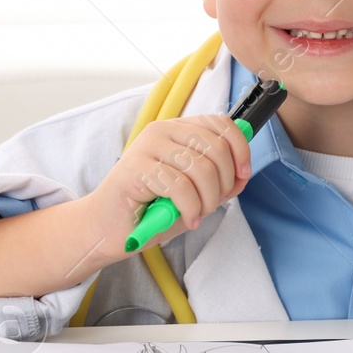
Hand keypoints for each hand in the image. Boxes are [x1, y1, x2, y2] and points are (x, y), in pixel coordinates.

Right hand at [86, 114, 253, 253]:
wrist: (109, 228)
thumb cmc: (151, 209)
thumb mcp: (195, 194)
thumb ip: (219, 181)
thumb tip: (243, 174)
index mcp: (179, 130)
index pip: (222, 124)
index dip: (240, 149)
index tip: (242, 175)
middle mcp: (164, 131)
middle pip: (216, 148)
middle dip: (223, 184)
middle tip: (211, 206)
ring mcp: (148, 146)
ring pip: (201, 168)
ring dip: (207, 200)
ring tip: (196, 215)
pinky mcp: (135, 167)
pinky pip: (180, 186)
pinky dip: (191, 208)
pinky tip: (186, 219)